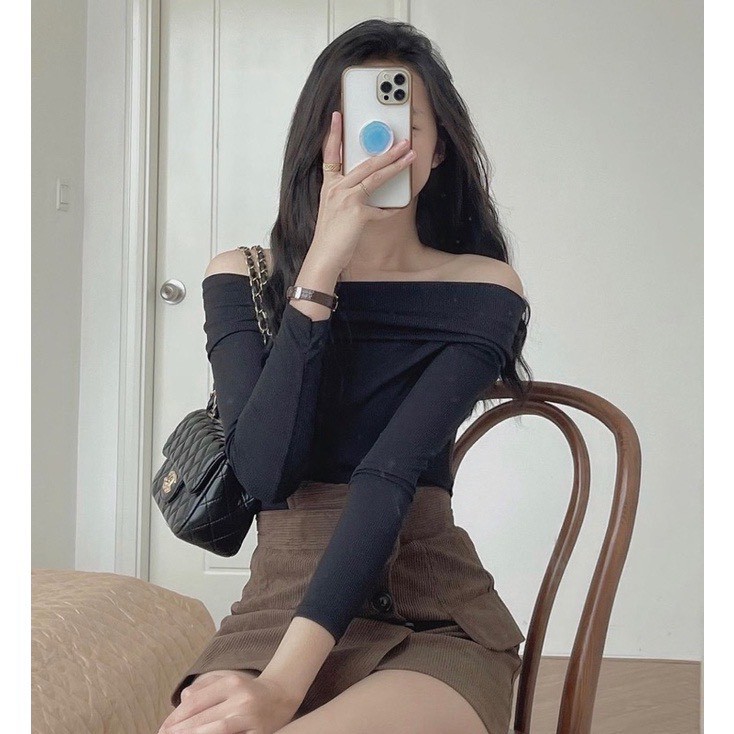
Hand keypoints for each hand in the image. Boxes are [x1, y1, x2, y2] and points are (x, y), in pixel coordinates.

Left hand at [157, 670, 300, 733]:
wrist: (281, 696)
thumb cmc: (248, 692)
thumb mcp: (228, 682)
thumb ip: (204, 689)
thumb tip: (182, 702)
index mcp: (231, 683)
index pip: (196, 701)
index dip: (176, 717)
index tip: (162, 729)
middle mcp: (241, 698)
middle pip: (203, 717)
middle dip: (180, 731)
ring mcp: (250, 717)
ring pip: (217, 730)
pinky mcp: (259, 733)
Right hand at [312, 109, 415, 271]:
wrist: (323, 257)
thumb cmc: (330, 237)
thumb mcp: (333, 210)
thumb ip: (347, 196)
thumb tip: (366, 190)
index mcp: (329, 186)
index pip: (330, 154)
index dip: (333, 134)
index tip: (337, 116)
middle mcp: (336, 188)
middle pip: (364, 163)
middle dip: (386, 150)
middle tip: (402, 141)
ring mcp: (346, 199)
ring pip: (374, 177)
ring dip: (395, 165)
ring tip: (409, 155)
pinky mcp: (357, 213)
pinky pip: (380, 210)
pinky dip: (389, 211)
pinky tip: (397, 208)